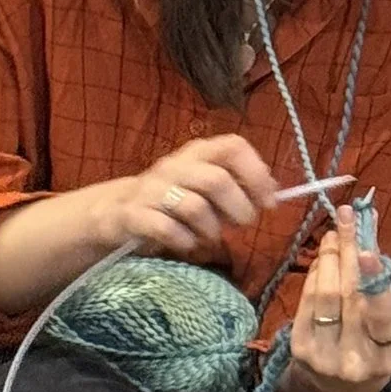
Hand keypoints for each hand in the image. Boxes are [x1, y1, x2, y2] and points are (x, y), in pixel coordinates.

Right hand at [102, 135, 278, 260]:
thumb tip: (274, 188)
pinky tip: (187, 244)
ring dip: (210, 229)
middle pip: (217, 180)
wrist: (116, 211)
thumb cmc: (171, 200)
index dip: (256, 173)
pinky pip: (165, 228)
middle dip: (238, 209)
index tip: (268, 202)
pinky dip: (183, 241)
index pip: (232, 147)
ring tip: (211, 237)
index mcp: (197, 153)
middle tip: (242, 225)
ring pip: (193, 206)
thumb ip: (237, 184)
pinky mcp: (133, 214)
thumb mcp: (204, 187)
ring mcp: (151, 189)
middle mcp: (174, 165)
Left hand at [283, 210, 390, 391]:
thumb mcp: (387, 333)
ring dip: (329, 257)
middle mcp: (355, 360)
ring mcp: (324, 356)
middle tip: (347, 218)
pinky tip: (323, 260)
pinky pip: (307, 302)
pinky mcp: (301, 348)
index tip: (367, 250)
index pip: (382, 317)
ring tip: (335, 234)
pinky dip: (316, 275)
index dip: (374, 282)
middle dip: (349, 251)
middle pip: (350, 296)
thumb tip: (370, 241)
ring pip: (325, 296)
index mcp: (387, 357)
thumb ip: (381, 294)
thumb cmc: (371, 352)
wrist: (336, 391)